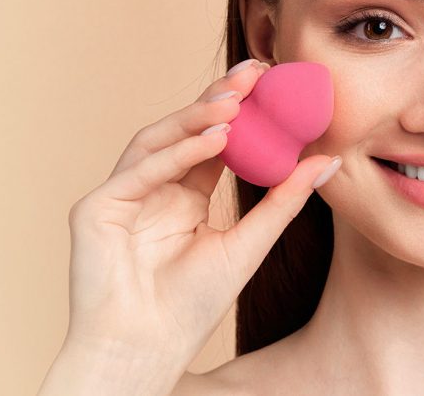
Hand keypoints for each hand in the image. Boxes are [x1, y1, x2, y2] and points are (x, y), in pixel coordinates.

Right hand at [60, 59, 340, 373]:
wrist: (146, 350)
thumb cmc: (190, 307)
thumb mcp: (249, 244)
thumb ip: (284, 200)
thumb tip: (327, 160)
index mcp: (183, 195)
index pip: (212, 141)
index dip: (240, 110)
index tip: (272, 81)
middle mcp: (151, 187)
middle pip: (182, 131)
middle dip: (217, 99)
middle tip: (253, 73)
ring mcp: (121, 195)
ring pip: (157, 140)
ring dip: (196, 118)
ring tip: (235, 103)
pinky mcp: (96, 208)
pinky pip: (139, 171)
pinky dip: (176, 153)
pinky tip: (213, 140)